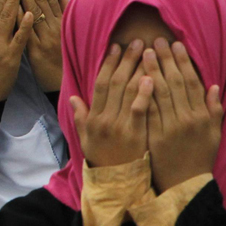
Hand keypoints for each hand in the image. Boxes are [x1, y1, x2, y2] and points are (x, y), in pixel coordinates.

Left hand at [19, 0, 66, 92]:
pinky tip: (14, 6)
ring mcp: (45, 38)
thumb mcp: (69, 34)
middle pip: (41, 1)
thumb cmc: (65, 60)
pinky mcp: (37, 50)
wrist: (63, 83)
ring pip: (34, 13)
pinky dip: (21, 18)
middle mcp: (55, 28)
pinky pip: (27, 31)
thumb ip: (65, 13)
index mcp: (62, 23)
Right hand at [71, 40, 152, 167]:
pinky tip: (152, 77)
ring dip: (138, 69)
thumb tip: (73, 98)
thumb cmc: (104, 159)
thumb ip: (81, 118)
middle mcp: (104, 119)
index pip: (100, 84)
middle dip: (126, 60)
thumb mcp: (87, 139)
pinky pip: (139, 110)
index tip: (116, 46)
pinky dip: (144, 93)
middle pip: (115, 82)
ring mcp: (119, 126)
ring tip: (148, 52)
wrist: (116, 184)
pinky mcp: (134, 134)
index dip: (108, 63)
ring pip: (127, 91)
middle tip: (137, 41)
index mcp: (93, 117)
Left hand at [144, 40, 222, 192]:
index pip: (192, 82)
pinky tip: (135, 78)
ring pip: (160, 93)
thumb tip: (212, 86)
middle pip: (175, 83)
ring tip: (144, 53)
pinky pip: (148, 111)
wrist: (186, 186)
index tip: (177, 45)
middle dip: (165, 60)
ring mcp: (170, 128)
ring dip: (151, 71)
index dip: (184, 62)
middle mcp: (187, 119)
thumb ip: (214, 109)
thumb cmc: (200, 158)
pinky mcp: (155, 137)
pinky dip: (142, 93)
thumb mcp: (214, 134)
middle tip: (156, 41)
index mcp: (202, 116)